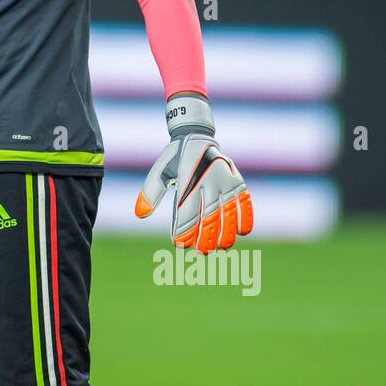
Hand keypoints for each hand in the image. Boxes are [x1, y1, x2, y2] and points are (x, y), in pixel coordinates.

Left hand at [133, 94, 252, 252]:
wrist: (195, 134)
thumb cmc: (174, 157)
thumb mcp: (159, 171)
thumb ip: (150, 192)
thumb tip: (140, 214)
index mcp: (186, 178)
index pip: (186, 211)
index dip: (184, 230)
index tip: (180, 245)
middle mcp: (207, 179)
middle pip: (209, 215)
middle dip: (206, 236)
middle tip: (202, 252)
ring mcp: (224, 178)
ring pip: (229, 211)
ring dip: (226, 231)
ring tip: (221, 247)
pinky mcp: (236, 178)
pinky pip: (244, 200)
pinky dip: (245, 216)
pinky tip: (242, 232)